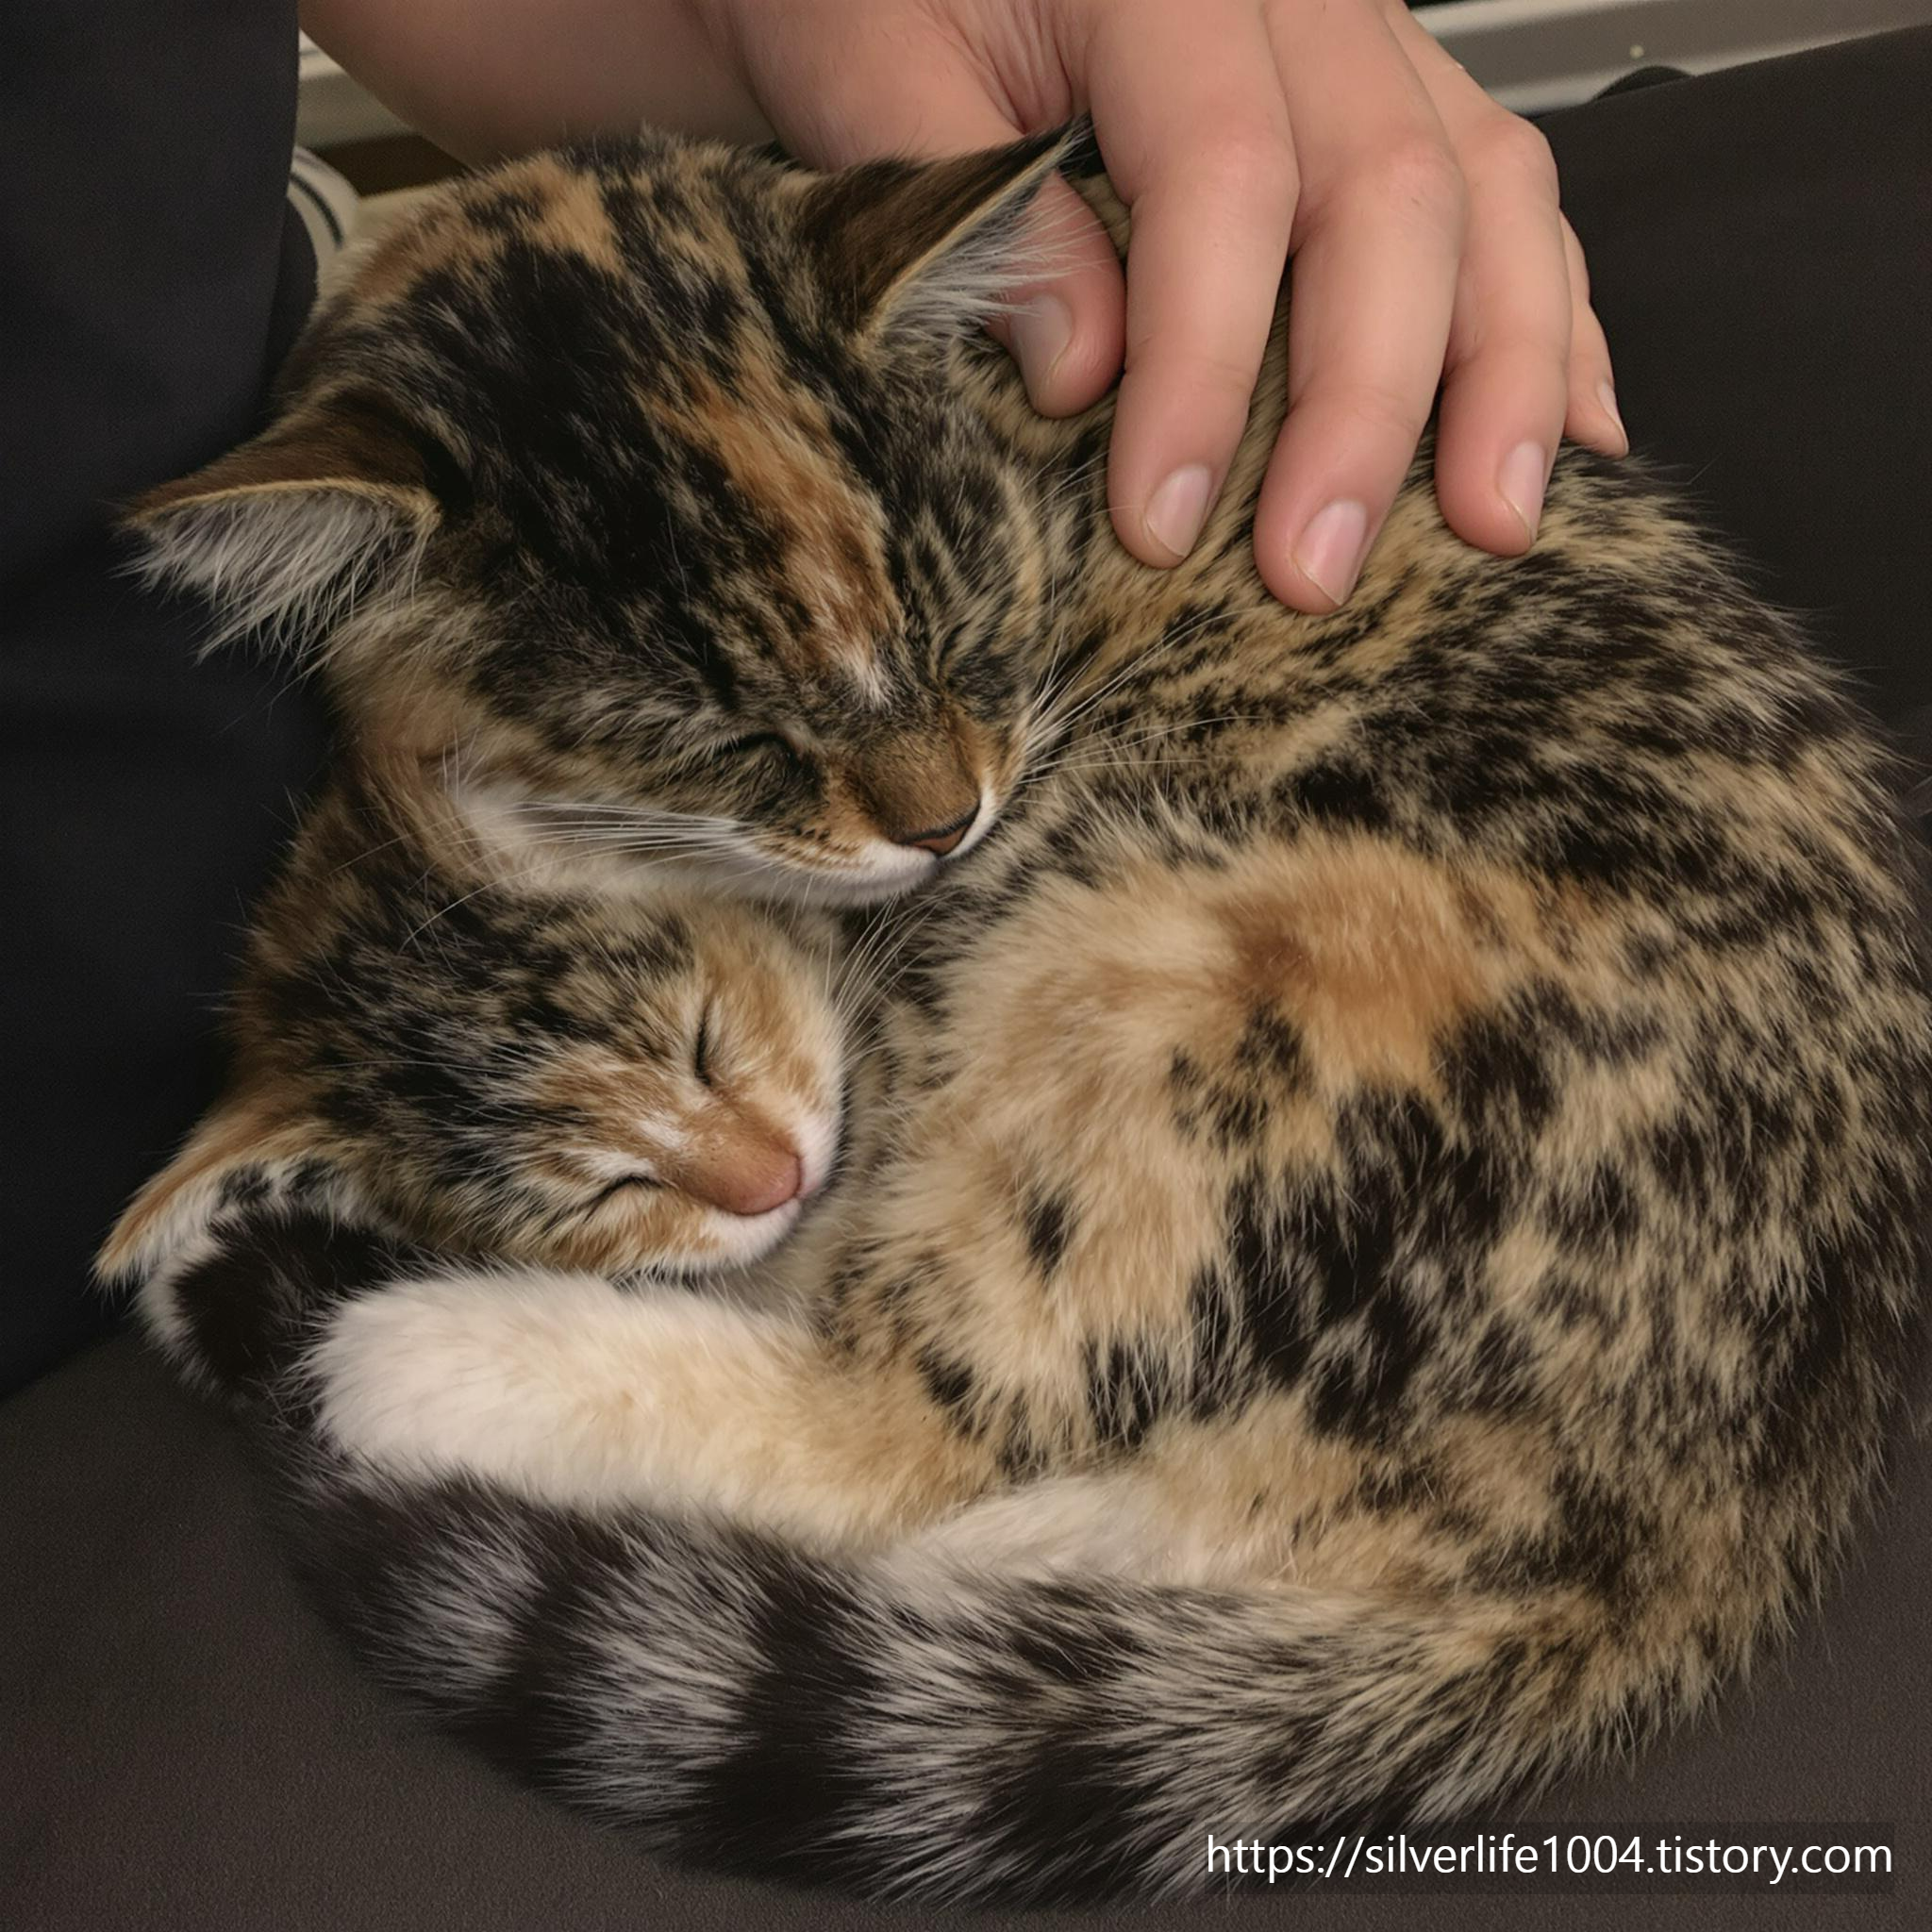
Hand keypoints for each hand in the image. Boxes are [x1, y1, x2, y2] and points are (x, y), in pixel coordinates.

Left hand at [698, 0, 1626, 608]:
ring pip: (1489, 189)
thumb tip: (1087, 366)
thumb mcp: (865, 73)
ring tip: (1489, 524)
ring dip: (1503, 373)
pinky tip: (1574, 426)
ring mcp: (1365, 36)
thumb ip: (974, 214)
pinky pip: (1510, 189)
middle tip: (1312, 569)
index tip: (1164, 518)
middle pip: (1390, 189)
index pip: (1221, 175)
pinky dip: (1554, 315)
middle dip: (1366, 405)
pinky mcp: (1393, 89)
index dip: (1205, 364)